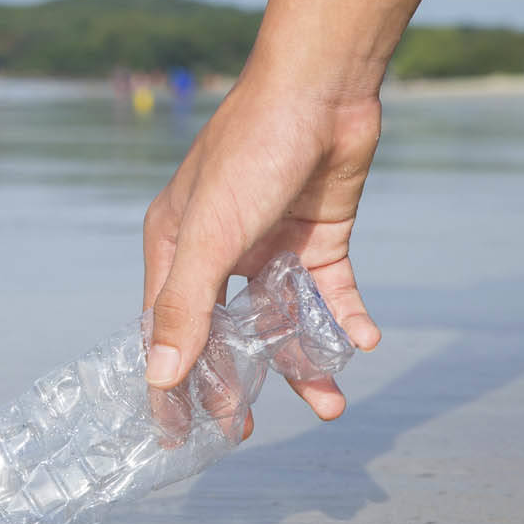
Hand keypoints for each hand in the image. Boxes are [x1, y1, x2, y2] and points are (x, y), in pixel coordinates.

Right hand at [142, 74, 382, 425]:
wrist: (322, 90)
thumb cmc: (250, 154)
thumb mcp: (209, 237)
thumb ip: (184, 308)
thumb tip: (160, 379)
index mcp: (175, 248)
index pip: (167, 329)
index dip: (170, 382)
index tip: (178, 433)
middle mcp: (218, 251)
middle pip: (223, 331)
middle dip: (236, 380)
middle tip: (249, 429)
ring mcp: (269, 245)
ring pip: (281, 319)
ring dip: (303, 360)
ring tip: (331, 405)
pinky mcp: (317, 236)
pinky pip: (329, 292)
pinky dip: (344, 318)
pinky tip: (363, 340)